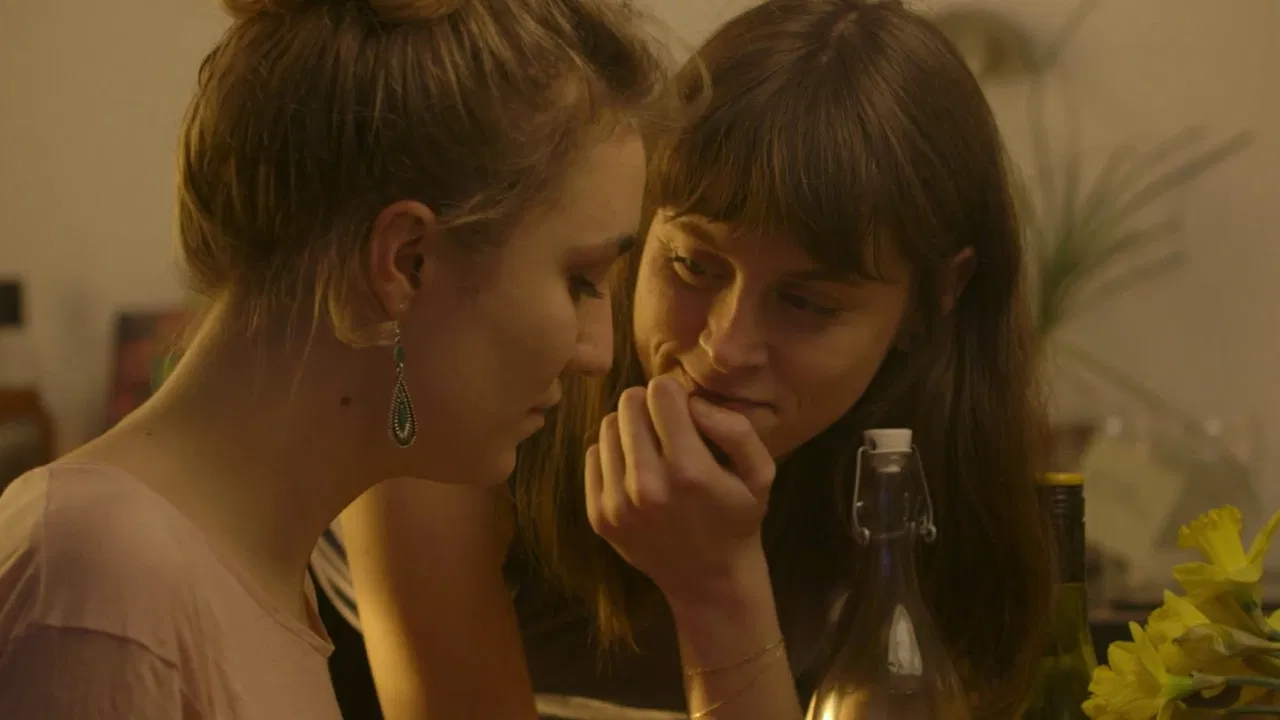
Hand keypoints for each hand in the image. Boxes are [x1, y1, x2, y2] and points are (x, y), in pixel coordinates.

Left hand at [584, 375, 776, 603]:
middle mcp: (646, 486)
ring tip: (653, 450)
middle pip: (628, 404)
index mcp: (689, 471)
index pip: (660, 392)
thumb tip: (694, 402)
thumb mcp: (760, 473)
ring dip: (630, 429)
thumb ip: (736, 429)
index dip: (675, 394)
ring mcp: (616, 504)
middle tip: (668, 428)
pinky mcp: (598, 516)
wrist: (709, 580)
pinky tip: (636, 472)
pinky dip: (614, 455)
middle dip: (649, 406)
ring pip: (607, 426)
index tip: (685, 412)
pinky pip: (593, 456)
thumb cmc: (737, 518)